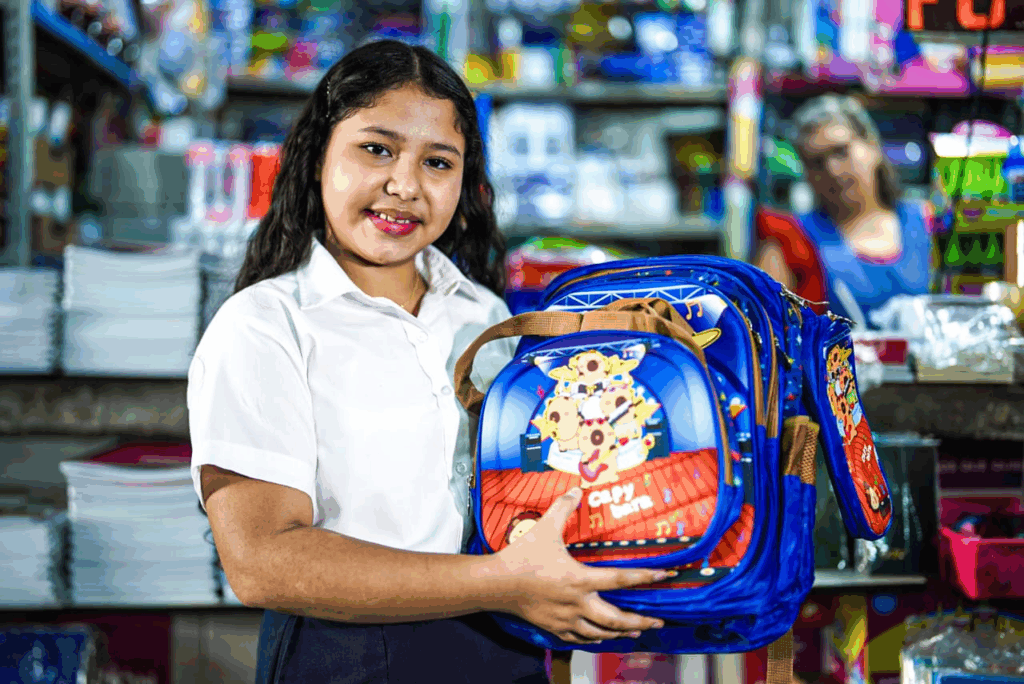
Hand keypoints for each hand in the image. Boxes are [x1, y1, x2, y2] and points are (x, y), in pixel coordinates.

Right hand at [492, 487, 672, 645]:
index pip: (621, 578)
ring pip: (601, 633)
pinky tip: (600, 636)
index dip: (645, 576)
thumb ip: (563, 508)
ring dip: (621, 633)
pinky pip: (580, 639)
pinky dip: (594, 639)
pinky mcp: (554, 627)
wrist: (496, 584)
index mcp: (579, 578)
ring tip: (636, 631)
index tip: (665, 576)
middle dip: (641, 621)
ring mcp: (566, 619)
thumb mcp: (545, 528)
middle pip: (617, 619)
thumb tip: (577, 489)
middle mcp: (577, 603)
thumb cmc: (522, 556)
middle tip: (659, 622)